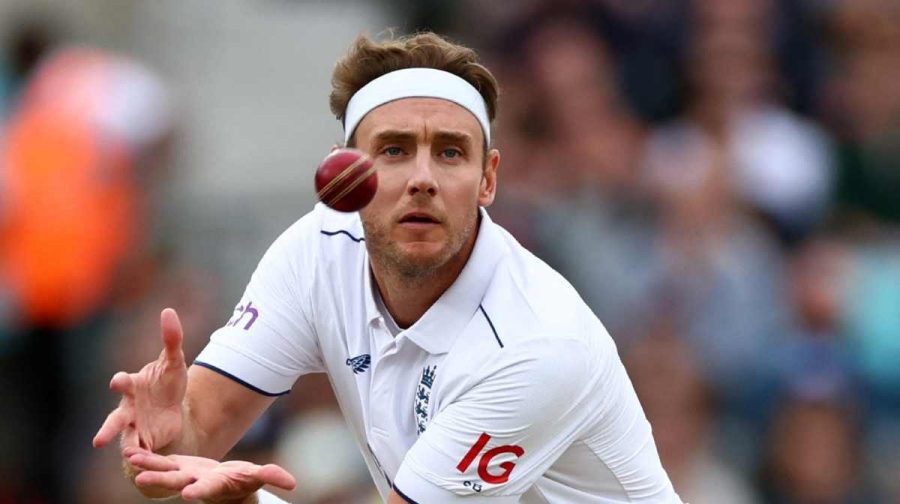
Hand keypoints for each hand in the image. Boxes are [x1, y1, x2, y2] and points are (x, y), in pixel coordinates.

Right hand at [93, 308, 188, 497]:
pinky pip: (140, 450)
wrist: (174, 406)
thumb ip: (171, 338)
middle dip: (109, 427)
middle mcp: (128, 407)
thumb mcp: (175, 360)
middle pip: (116, 417)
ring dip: (124, 447)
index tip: (118, 380)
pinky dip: (141, 457)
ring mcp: (134, 426)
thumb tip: (168, 311)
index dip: (120, 381)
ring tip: (126, 456)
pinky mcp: (144, 441)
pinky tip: (143, 464)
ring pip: (123, 439)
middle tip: (99, 439)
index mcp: (133, 385)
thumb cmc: (167, 380)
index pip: (123, 382)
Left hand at [124, 447, 295, 502]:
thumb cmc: (244, 481)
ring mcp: (182, 474)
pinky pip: (157, 460)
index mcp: (214, 484)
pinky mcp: (176, 466)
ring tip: (131, 457)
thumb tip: (292, 483)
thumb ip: (271, 477)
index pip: (206, 489)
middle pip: (176, 481)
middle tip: (141, 480)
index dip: (199, 491)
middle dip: (159, 480)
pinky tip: (129, 449)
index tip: (188, 495)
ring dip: (146, 464)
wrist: (227, 485)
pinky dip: (144, 456)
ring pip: (162, 469)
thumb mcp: (257, 476)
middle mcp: (194, 481)